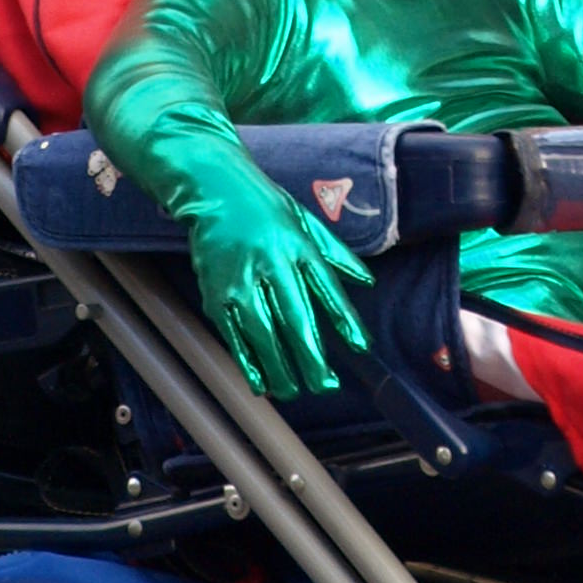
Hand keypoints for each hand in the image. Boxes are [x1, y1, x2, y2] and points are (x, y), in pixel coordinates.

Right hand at [184, 179, 372, 399]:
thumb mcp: (307, 222)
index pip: (326, 287)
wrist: (214, 191)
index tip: (359, 345)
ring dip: (279, 367)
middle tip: (324, 385)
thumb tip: (368, 282)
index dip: (343, 318)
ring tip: (293, 391)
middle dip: (310, 357)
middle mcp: (270, 263)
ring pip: (263, 333)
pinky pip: (233, 334)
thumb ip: (337, 254)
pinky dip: (247, 361)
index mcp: (297, 245)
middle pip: (294, 318)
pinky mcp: (216, 293)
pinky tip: (260, 381)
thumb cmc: (266, 208)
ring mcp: (240, 280)